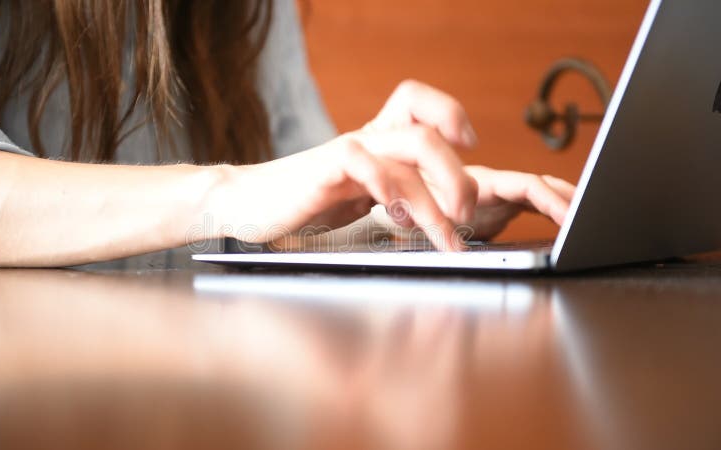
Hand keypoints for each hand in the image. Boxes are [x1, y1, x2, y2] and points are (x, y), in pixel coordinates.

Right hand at [201, 80, 572, 249]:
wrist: (249, 204)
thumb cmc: (308, 202)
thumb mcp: (361, 198)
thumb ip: (398, 200)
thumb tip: (439, 222)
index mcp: (379, 143)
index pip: (420, 105)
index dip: (451, 115)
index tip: (471, 147)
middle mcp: (370, 140)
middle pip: (428, 131)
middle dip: (459, 173)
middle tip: (468, 214)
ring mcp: (349, 151)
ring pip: (410, 146)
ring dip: (438, 191)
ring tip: (448, 229)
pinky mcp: (324, 168)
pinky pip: (362, 159)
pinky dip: (385, 183)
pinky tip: (393, 213)